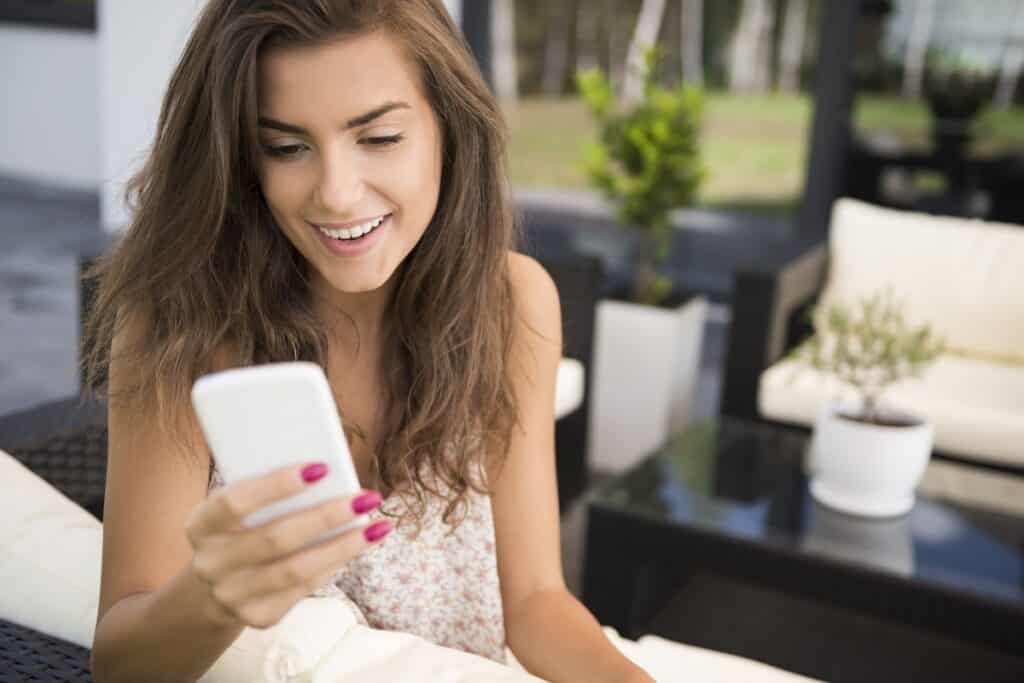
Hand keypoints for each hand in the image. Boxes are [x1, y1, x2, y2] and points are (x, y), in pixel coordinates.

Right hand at [184, 461, 389, 628]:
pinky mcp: (258, 617)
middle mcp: (211, 563)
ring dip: (344, 546)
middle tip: (367, 497)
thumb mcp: (241, 507)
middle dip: (327, 516)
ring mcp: (233, 595)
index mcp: (201, 524)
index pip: (234, 502)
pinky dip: (334, 564)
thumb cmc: (242, 528)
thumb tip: (327, 473)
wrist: (217, 586)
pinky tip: (358, 546)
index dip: (276, 485)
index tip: (321, 467)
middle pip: (276, 538)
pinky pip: (303, 589)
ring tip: (378, 526)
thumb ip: (269, 491)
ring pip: (297, 570)